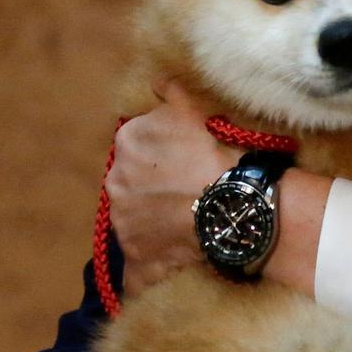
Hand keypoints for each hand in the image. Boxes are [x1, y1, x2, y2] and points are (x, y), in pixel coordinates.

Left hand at [106, 78, 237, 289]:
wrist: (235, 203)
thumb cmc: (218, 151)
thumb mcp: (196, 107)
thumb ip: (171, 90)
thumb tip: (157, 82)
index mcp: (128, 142)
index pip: (137, 147)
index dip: (162, 155)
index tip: (184, 162)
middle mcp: (116, 182)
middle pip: (132, 185)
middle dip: (153, 190)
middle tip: (188, 194)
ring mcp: (124, 223)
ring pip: (135, 222)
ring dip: (154, 225)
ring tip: (189, 226)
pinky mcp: (138, 259)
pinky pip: (138, 270)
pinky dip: (150, 270)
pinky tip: (170, 269)